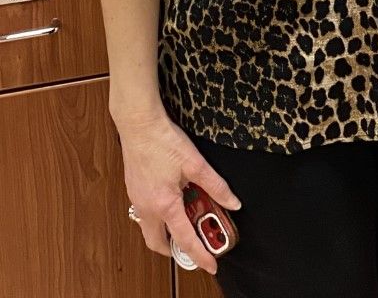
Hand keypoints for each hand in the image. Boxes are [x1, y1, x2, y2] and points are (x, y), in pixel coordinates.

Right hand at [116, 107, 241, 275]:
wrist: (139, 124)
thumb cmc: (164, 141)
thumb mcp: (196, 163)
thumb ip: (216, 185)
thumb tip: (232, 201)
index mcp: (165, 204)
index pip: (185, 239)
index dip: (200, 254)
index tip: (211, 264)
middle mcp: (147, 208)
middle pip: (158, 242)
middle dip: (175, 250)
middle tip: (193, 247)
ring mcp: (137, 200)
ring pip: (150, 229)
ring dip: (166, 232)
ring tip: (186, 223)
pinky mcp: (134, 190)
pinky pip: (145, 214)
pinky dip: (160, 217)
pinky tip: (172, 201)